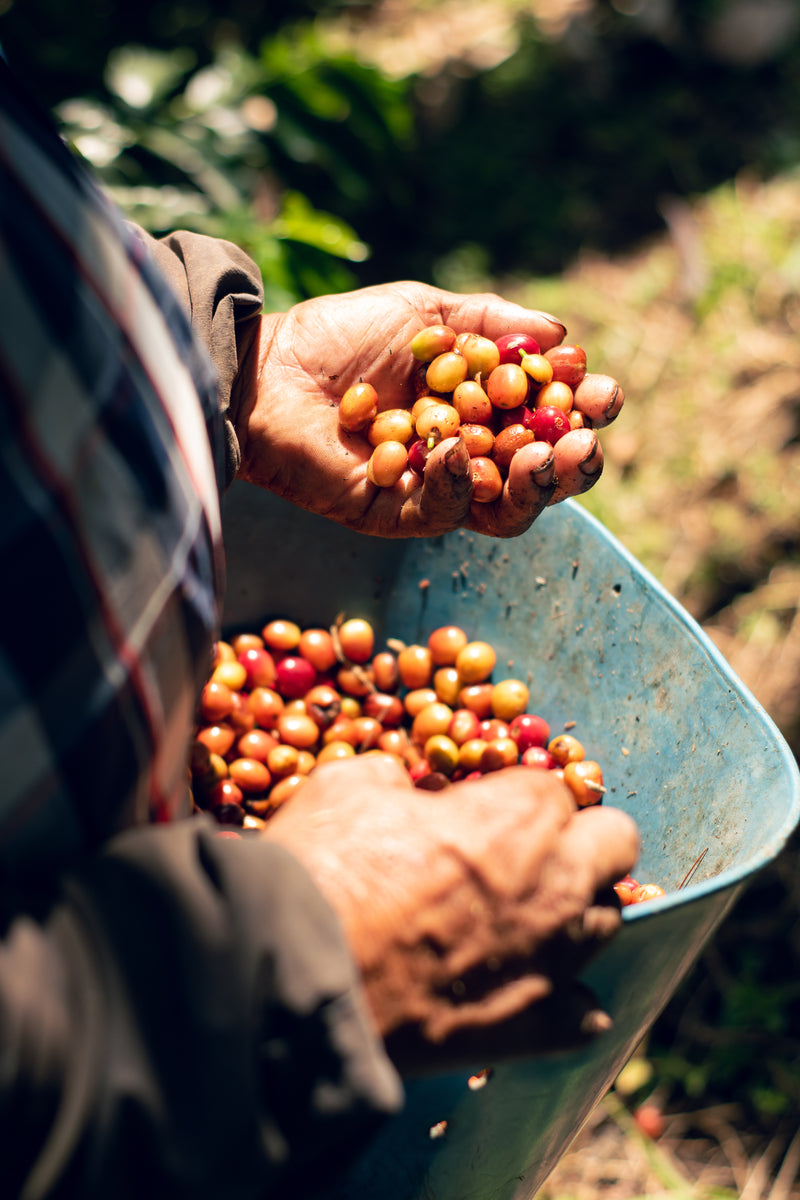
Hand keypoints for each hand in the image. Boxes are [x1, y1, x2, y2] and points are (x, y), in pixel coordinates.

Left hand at [233, 282, 622, 537]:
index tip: (603, 395)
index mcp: (482, 408)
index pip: (547, 420)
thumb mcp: (424, 312)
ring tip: (546, 454)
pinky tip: (457, 450)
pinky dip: (457, 484)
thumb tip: (563, 338)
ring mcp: (434, 489)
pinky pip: (442, 514)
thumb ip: (491, 321)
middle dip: (573, 462)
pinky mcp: (396, 515)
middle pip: (539, 475)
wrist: (267, 369)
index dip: (582, 411)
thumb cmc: (340, 336)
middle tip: (584, 440)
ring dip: (534, 486)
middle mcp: (467, 453)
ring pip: (504, 509)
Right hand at [262, 753, 638, 1074]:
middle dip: (581, 840)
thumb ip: (391, 780)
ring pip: (607, 923)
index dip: (520, 796)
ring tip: (526, 919)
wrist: (295, 982)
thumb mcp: (345, 788)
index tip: (490, 811)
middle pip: (615, 845)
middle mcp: (556, 882)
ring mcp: (552, 959)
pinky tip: (534, 990)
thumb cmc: (322, 870)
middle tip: (529, 853)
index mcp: (518, 814)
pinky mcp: (533, 1028)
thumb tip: (400, 788)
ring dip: (576, 913)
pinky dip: (567, 1001)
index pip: (556, 788)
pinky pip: (586, 1013)